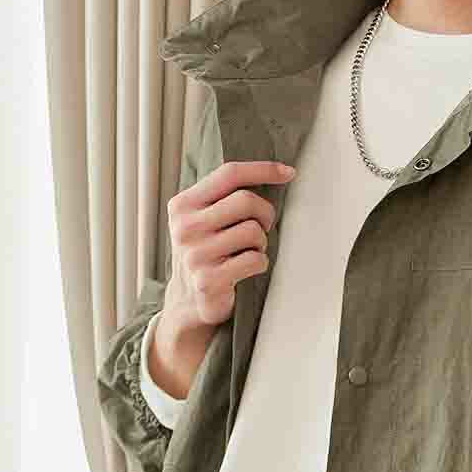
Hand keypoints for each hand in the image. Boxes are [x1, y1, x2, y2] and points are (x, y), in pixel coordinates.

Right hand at [164, 155, 295, 329]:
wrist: (188, 301)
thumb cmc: (205, 253)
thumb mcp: (202, 219)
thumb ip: (223, 196)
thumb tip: (277, 172)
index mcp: (182, 205)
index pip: (229, 174)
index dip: (263, 170)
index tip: (288, 172)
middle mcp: (185, 228)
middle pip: (245, 201)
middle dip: (265, 213)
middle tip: (265, 226)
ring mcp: (195, 255)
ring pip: (253, 232)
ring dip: (261, 243)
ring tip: (249, 251)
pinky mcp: (208, 280)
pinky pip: (255, 260)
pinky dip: (260, 263)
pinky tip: (246, 268)